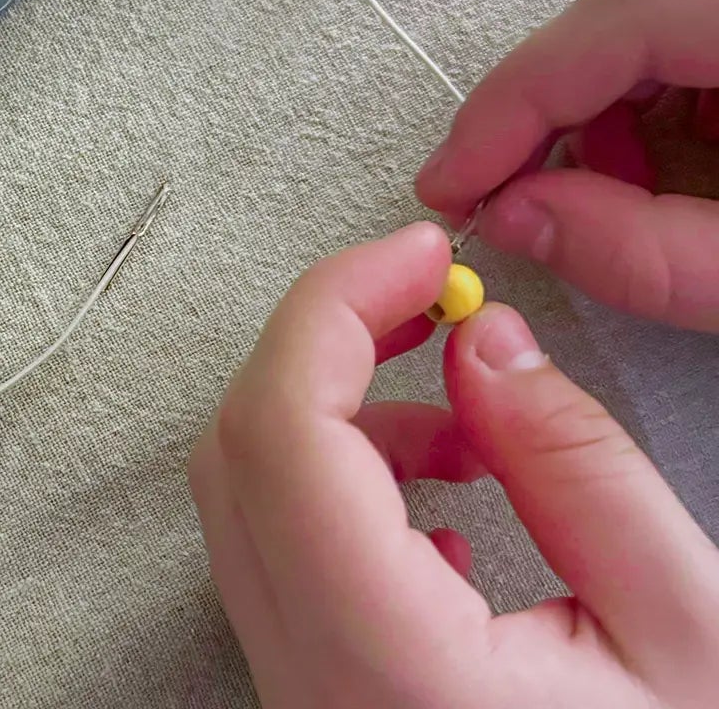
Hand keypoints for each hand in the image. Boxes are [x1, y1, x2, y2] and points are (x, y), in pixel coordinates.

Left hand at [188, 224, 718, 707]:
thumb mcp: (691, 639)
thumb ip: (581, 471)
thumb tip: (484, 341)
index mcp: (391, 669)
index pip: (283, 433)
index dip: (334, 308)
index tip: (417, 253)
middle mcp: (311, 686)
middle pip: (243, 448)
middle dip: (328, 339)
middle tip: (425, 296)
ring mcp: (297, 696)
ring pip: (248, 495)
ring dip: (337, 413)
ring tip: (467, 422)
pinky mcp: (313, 698)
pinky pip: (276, 550)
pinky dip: (339, 482)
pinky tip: (446, 502)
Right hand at [417, 0, 718, 329]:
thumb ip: (651, 252)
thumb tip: (516, 218)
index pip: (615, 20)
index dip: (514, 102)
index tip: (451, 184)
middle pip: (622, 18)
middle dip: (547, 113)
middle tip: (493, 199)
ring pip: (650, 28)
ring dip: (600, 115)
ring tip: (594, 203)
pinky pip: (691, 44)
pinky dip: (654, 110)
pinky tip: (660, 179)